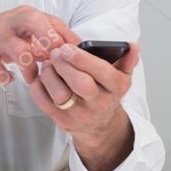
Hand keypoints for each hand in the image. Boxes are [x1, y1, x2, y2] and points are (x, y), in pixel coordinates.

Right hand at [0, 5, 76, 114]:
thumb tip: (73, 51)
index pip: (52, 21)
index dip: (66, 39)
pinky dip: (4, 76)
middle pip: (35, 21)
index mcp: (24, 15)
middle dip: (49, 41)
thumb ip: (45, 40)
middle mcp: (9, 20)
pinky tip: (7, 79)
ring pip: (19, 49)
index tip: (75, 57)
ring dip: (29, 68)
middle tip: (54, 62)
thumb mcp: (21, 34)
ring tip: (31, 79)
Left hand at [29, 41, 137, 170]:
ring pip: (60, 94)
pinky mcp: (62, 120)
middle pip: (80, 84)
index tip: (67, 47)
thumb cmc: (106, 93)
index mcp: (116, 88)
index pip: (104, 73)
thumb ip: (126, 59)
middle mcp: (99, 103)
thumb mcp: (120, 76)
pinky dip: (37, 86)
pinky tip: (40, 76)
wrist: (99, 125)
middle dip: (63, 65)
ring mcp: (79, 114)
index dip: (83, 59)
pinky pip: (44, 102)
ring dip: (48, 74)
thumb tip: (132, 45)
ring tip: (47, 63)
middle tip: (54, 52)